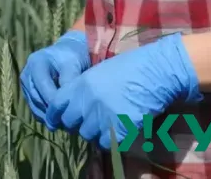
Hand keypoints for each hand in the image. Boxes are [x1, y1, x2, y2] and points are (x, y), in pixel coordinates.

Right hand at [20, 29, 90, 127]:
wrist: (66, 53)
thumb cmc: (71, 57)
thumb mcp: (73, 64)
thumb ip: (69, 80)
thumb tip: (64, 101)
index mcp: (36, 64)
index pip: (44, 90)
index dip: (56, 104)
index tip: (71, 114)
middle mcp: (27, 74)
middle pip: (37, 100)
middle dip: (52, 114)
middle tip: (69, 125)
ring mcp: (26, 84)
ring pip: (35, 107)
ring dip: (49, 118)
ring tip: (65, 125)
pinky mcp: (28, 93)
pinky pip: (35, 109)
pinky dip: (46, 117)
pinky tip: (59, 120)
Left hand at [46, 32, 201, 149]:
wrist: (156, 71)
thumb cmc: (131, 67)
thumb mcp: (99, 72)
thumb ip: (83, 88)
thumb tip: (74, 106)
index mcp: (81, 83)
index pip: (55, 104)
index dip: (54, 116)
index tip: (55, 122)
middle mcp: (87, 100)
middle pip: (70, 123)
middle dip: (76, 125)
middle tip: (88, 122)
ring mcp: (103, 115)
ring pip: (87, 135)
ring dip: (94, 133)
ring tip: (107, 124)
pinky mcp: (119, 128)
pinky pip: (105, 143)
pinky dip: (110, 140)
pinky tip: (118, 130)